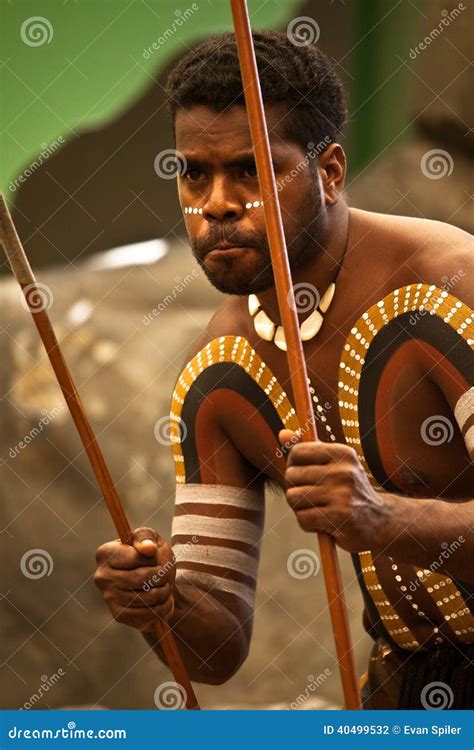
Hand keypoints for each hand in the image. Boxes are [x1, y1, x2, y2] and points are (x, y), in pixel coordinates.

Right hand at [94, 527, 175, 631]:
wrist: (154, 582)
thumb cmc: (151, 556)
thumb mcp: (151, 539)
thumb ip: (146, 537)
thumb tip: (148, 548)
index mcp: (105, 553)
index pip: (136, 557)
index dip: (154, 558)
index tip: (157, 557)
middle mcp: (102, 576)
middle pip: (142, 578)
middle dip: (162, 576)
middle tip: (166, 574)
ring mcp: (108, 597)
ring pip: (146, 597)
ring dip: (164, 592)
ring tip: (166, 587)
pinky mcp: (119, 615)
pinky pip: (146, 614)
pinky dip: (162, 608)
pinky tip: (164, 601)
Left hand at [279, 429, 390, 552]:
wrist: (380, 520)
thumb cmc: (348, 490)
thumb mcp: (333, 464)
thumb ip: (307, 449)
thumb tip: (282, 434)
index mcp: (342, 453)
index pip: (297, 452)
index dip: (293, 465)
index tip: (302, 474)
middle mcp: (343, 471)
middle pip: (291, 476)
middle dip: (294, 488)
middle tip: (312, 495)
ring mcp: (342, 495)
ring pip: (293, 498)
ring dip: (299, 507)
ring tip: (317, 507)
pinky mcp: (339, 518)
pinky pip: (303, 518)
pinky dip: (307, 523)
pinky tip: (323, 522)